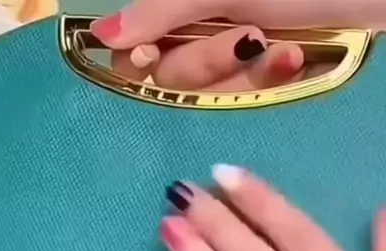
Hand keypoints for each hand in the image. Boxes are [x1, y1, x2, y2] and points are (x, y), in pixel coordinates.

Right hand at [92, 0, 384, 91]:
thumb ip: (159, 12)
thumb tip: (101, 35)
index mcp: (178, 9)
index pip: (133, 51)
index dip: (141, 63)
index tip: (153, 60)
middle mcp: (196, 32)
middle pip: (170, 80)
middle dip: (209, 63)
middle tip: (246, 35)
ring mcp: (229, 57)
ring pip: (209, 96)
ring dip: (247, 74)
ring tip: (283, 47)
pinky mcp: (257, 80)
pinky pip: (244, 99)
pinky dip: (270, 80)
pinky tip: (292, 59)